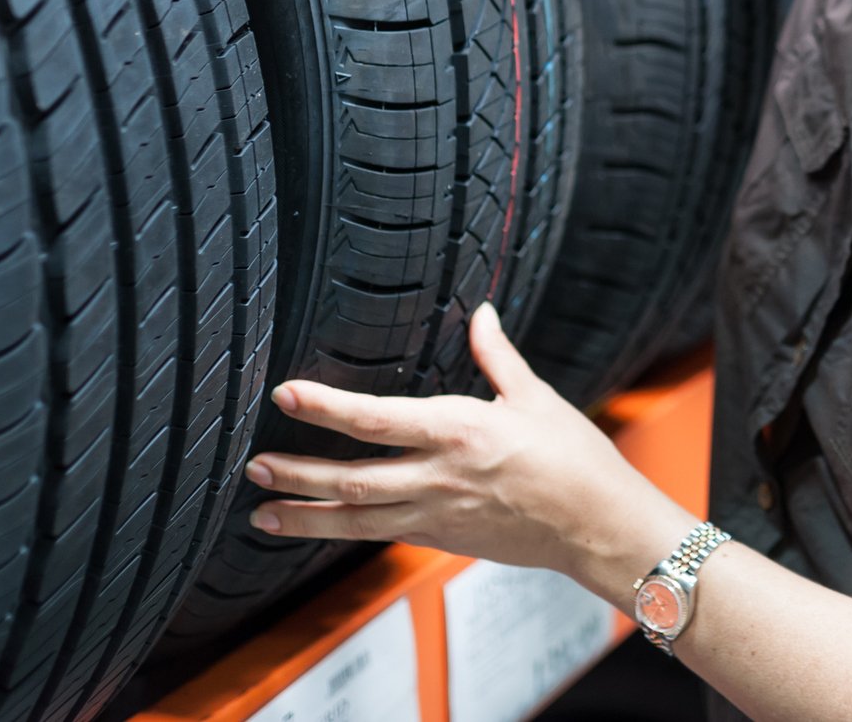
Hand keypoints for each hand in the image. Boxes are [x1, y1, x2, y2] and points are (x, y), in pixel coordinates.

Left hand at [243, 304, 694, 592]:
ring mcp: (436, 514)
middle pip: (350, 478)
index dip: (326, 408)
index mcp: (462, 432)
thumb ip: (497, 357)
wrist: (597, 526)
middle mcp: (440, 477)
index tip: (288, 396)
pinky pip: (379, 533)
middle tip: (254, 465)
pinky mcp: (441, 538)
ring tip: (262, 510)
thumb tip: (482, 314)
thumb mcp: (536, 398)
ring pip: (355, 518)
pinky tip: (317, 525)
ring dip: (304, 514)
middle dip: (296, 472)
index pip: (377, 419)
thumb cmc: (575, 461)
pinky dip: (341, 530)